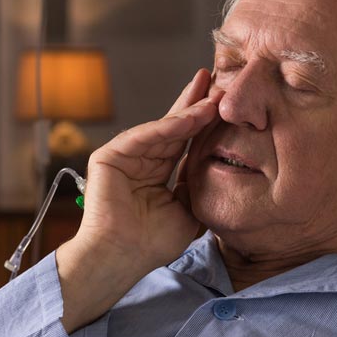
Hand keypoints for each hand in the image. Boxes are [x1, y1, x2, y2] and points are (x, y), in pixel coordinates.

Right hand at [56, 69, 221, 331]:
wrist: (123, 258)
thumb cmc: (153, 242)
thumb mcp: (189, 211)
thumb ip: (199, 186)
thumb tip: (220, 166)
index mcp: (159, 172)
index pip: (186, 140)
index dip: (204, 121)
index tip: (226, 102)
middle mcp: (143, 159)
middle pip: (174, 125)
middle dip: (196, 101)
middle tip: (216, 77)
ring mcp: (125, 156)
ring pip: (163, 128)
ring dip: (189, 111)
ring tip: (213, 95)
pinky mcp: (109, 156)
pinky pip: (145, 136)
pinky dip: (168, 126)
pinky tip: (191, 116)